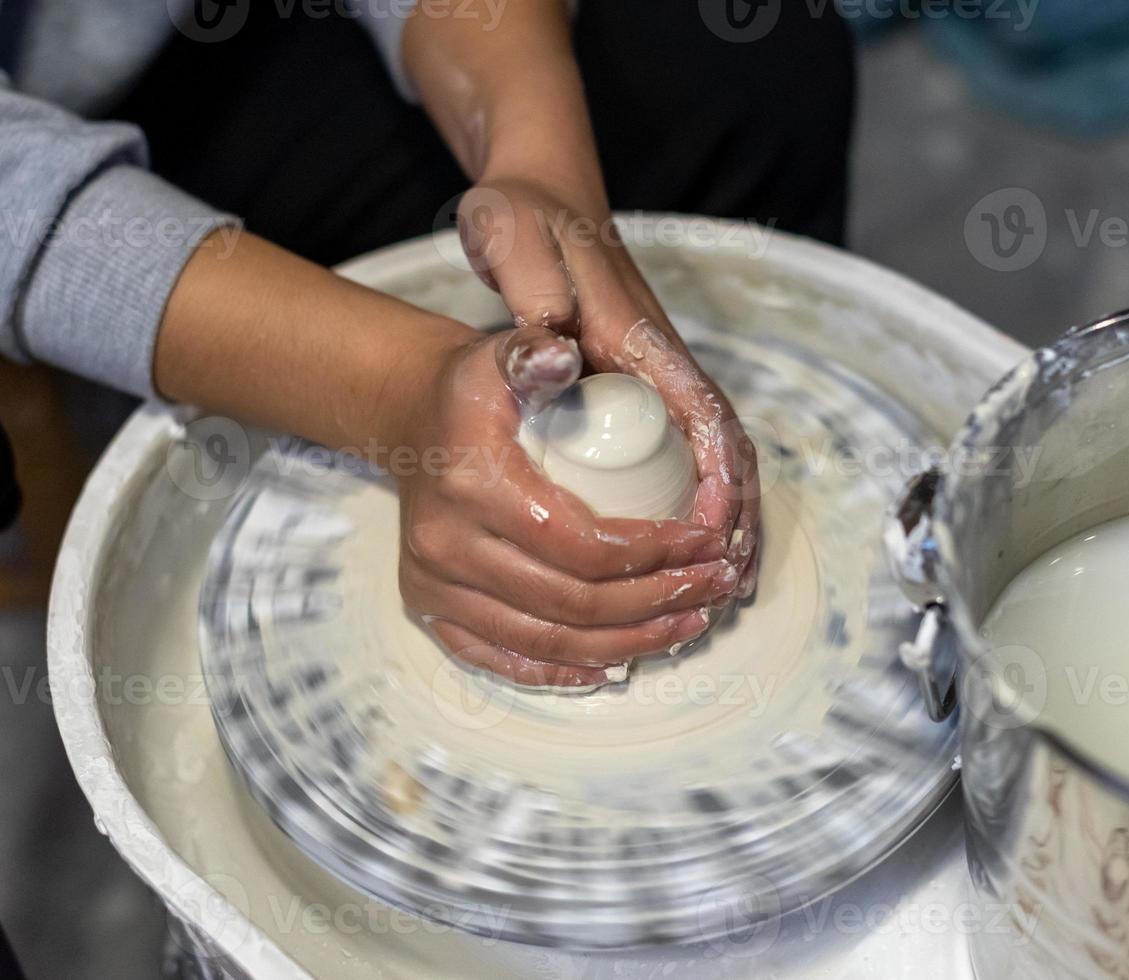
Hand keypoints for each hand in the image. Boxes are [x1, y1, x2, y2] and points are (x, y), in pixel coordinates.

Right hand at [394, 327, 739, 687]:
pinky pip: (504, 659)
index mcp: (474, 486)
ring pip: (547, 641)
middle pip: (573, 603)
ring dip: (629, 642)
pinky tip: (616, 662)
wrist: (413, 419)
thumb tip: (563, 351)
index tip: (707, 544)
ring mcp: (434, 587)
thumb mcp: (502, 356)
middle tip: (715, 586)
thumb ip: (536, 353)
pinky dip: (565, 671)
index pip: (582, 544)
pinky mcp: (430, 611)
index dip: (656, 554)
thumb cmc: (474, 390)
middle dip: (658, 601)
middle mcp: (446, 546)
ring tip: (689, 621)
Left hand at [456, 176, 761, 597]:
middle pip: (723, 447)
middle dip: (734, 519)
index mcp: (637, 335)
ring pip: (712, 456)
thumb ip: (529, 283)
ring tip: (720, 588)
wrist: (535, 196)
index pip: (701, 413)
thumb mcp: (512, 235)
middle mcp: (659, 360)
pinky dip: (699, 504)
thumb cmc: (523, 220)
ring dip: (724, 521)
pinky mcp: (642, 388)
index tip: (715, 537)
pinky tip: (684, 550)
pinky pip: (686, 454)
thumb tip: (551, 345)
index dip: (717, 480)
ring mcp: (655, 376)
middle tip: (727, 587)